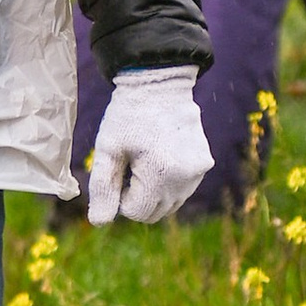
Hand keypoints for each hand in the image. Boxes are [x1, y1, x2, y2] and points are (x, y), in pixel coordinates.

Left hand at [87, 69, 211, 226]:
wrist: (160, 82)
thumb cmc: (128, 115)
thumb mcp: (108, 149)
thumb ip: (103, 188)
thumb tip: (100, 223)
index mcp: (162, 174)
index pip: (137, 213)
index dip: (122, 197)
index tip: (120, 169)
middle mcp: (187, 177)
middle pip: (156, 212)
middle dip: (139, 197)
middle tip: (131, 165)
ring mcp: (199, 171)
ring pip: (171, 203)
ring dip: (154, 191)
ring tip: (146, 158)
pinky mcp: (205, 163)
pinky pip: (183, 189)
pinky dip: (169, 182)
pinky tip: (161, 156)